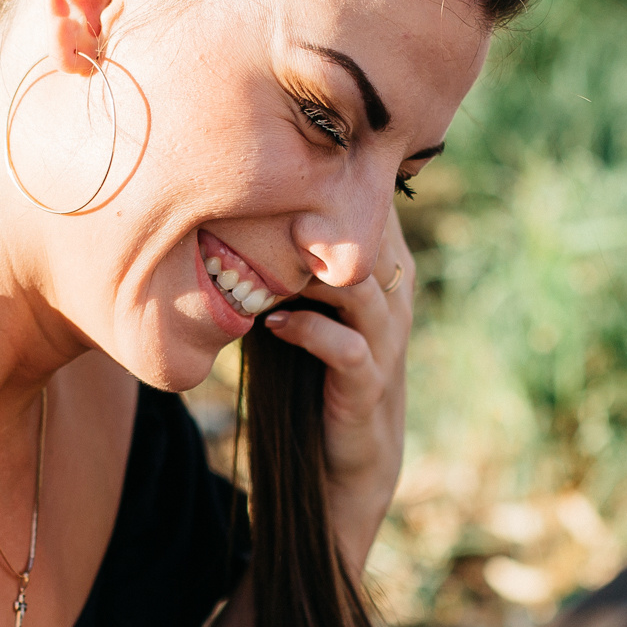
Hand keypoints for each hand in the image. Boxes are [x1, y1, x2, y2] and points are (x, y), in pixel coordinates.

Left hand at [259, 213, 413, 569]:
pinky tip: (274, 325)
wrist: (344, 461)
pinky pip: (347, 351)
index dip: (336, 188)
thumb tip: (234, 211)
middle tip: (279, 193)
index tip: (283, 165)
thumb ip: (288, 264)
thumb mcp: (303, 308)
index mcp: (382, 275)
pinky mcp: (367, 387)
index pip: (369, 215)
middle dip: (329, 218)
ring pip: (363, 291)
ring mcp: (385, 345)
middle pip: (372, 243)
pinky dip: (311, 332)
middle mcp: (392, 303)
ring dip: (317, 273)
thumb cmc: (314, 374)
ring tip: (277, 254)